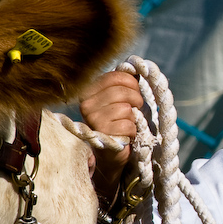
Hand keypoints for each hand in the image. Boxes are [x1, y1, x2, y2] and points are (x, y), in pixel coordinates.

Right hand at [80, 70, 143, 201]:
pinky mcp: (102, 134)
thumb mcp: (118, 100)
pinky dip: (133, 130)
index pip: (115, 76)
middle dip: (135, 100)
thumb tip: (136, 70)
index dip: (132, 83)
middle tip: (135, 109)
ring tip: (127, 124)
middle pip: (122, 92)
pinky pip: (128, 125)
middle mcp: (86, 104)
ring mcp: (93, 119)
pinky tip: (126, 135)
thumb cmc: (117, 123)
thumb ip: (122, 85)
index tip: (135, 92)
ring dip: (133, 118)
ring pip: (126, 109)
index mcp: (88, 91)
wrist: (110, 153)